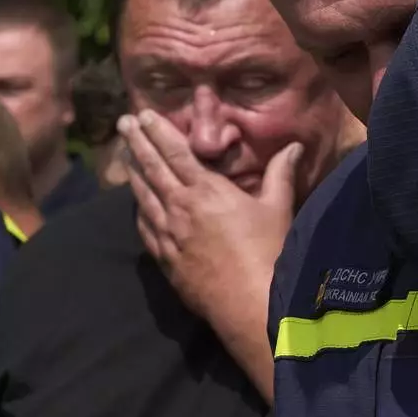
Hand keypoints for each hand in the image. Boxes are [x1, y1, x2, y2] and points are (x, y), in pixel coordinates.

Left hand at [118, 109, 300, 401]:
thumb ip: (281, 173)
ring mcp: (168, 234)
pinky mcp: (165, 258)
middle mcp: (180, 208)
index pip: (175, 152)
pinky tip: (136, 203)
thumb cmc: (267, 251)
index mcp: (206, 190)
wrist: (248, 302)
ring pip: (142, 195)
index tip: (143, 114)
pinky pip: (144, 226)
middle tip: (123, 123)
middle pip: (152, 168)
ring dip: (133, 171)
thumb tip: (293, 145)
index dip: (158, 131)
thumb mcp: (278, 207)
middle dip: (137, 143)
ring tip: (125, 154)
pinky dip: (138, 208)